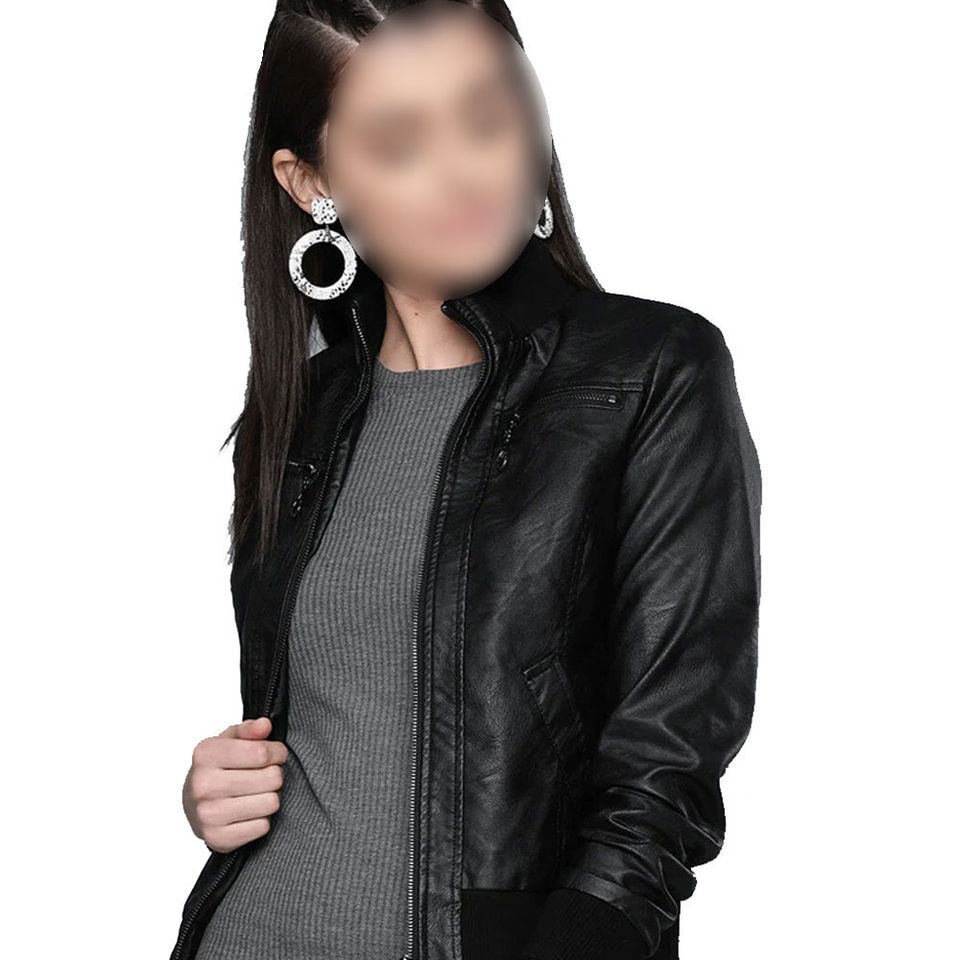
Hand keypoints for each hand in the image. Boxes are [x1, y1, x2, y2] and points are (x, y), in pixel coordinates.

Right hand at [182, 716, 288, 853]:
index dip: (277, 752)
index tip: (275, 754)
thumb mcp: (231, 740)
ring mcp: (208, 814)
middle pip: (271, 777)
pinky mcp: (217, 838)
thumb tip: (265, 725)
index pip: (262, 752)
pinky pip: (262, 827)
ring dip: (270, 797)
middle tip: (265, 775)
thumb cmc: (218, 767)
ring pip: (271, 802)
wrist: (193, 804)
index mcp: (206, 754)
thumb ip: (250, 729)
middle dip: (275, 774)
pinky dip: (261, 819)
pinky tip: (249, 812)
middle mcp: (203, 784)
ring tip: (258, 793)